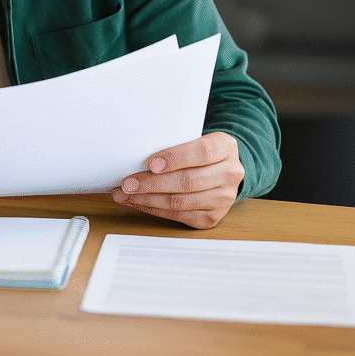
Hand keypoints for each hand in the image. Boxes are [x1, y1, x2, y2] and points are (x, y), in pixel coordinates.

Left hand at [112, 132, 244, 228]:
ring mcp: (223, 199)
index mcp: (226, 148)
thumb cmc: (198, 151)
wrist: (221, 169)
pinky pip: (178, 216)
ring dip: (147, 199)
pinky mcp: (212, 217)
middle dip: (152, 183)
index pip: (202, 152)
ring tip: (124, 194)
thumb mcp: (194, 138)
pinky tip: (136, 202)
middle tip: (127, 183)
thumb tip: (136, 154)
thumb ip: (174, 143)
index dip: (174, 158)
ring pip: (180, 202)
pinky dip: (153, 209)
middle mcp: (230, 174)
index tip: (150, 163)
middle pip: (188, 181)